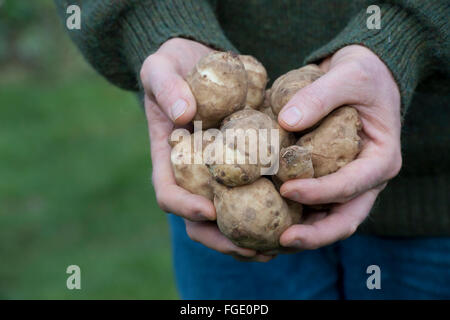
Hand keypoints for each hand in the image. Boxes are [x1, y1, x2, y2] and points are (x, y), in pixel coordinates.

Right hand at [140, 38, 272, 261]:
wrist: (197, 61)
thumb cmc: (172, 64)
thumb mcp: (161, 67)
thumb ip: (166, 88)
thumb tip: (183, 115)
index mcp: (168, 158)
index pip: (168, 193)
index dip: (185, 207)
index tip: (209, 211)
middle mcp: (192, 173)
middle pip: (199, 219)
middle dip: (222, 238)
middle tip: (251, 249)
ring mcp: (216, 172)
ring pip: (227, 215)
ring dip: (248, 237)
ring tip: (277, 247)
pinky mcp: (240, 165)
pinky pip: (251, 194)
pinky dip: (268, 212)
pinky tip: (294, 218)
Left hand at [277, 45, 401, 250]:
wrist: (361, 76)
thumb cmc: (362, 74)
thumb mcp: (348, 75)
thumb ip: (320, 96)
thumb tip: (286, 122)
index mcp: (381, 159)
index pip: (353, 185)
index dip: (320, 192)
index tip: (286, 189)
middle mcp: (367, 179)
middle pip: (345, 218)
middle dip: (315, 234)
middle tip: (283, 240)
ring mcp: (348, 184)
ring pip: (328, 219)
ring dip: (302, 232)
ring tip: (269, 240)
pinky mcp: (329, 181)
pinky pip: (313, 206)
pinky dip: (294, 215)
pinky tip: (267, 218)